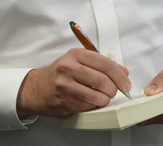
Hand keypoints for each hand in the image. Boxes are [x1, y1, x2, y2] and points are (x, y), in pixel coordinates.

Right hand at [16, 48, 130, 118]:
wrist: (37, 88)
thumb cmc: (60, 74)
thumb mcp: (78, 61)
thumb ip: (101, 64)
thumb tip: (123, 72)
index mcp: (75, 55)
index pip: (105, 64)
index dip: (120, 76)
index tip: (126, 83)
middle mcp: (68, 68)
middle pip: (103, 81)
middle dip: (114, 89)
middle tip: (115, 91)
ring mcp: (65, 86)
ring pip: (97, 96)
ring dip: (105, 99)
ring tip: (103, 97)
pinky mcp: (64, 101)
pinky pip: (88, 106)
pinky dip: (94, 106)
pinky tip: (91, 101)